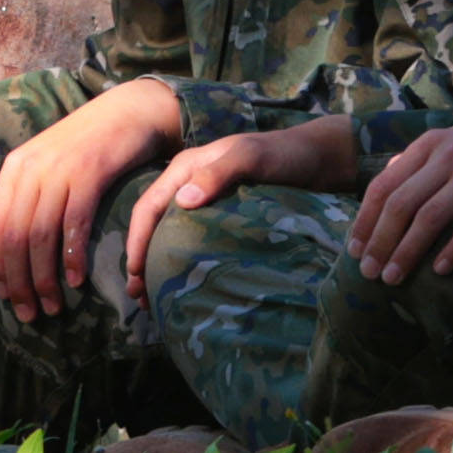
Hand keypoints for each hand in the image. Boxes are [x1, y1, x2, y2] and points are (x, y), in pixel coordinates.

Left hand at [0, 81, 184, 318]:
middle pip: (15, 235)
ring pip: (40, 233)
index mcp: (14, 168)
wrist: (127, 112)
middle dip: (19, 281)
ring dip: (44, 277)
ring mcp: (58, 169)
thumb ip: (13, 196)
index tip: (7, 298)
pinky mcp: (89, 171)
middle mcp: (30, 168)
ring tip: (53, 306)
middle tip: (29, 314)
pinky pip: (73, 221)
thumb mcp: (41, 166)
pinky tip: (76, 279)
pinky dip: (72, 255)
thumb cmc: (84, 145)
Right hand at [125, 117, 359, 295]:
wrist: (318, 158)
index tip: (135, 273)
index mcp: (185, 168)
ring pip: (170, 234)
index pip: (148, 205)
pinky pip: (191, 239)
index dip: (137, 240)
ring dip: (158, 263)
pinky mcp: (222, 216)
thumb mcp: (251, 158)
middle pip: (153, 223)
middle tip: (139, 296)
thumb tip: (183, 202)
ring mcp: (205, 200)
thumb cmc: (284, 155)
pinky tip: (184, 283)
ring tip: (153, 298)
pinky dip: (180, 261)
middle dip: (141, 258)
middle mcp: (189, 184)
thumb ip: (218, 174)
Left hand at [355, 113, 452, 284]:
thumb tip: (385, 180)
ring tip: (393, 277)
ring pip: (430, 216)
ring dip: (407, 250)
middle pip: (402, 203)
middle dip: (380, 241)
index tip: (354, 250)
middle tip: (368, 272)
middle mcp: (448, 154)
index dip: (366, 219)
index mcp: (430, 144)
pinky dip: (452, 249)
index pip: (384, 184)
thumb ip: (420, 161)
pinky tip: (439, 270)